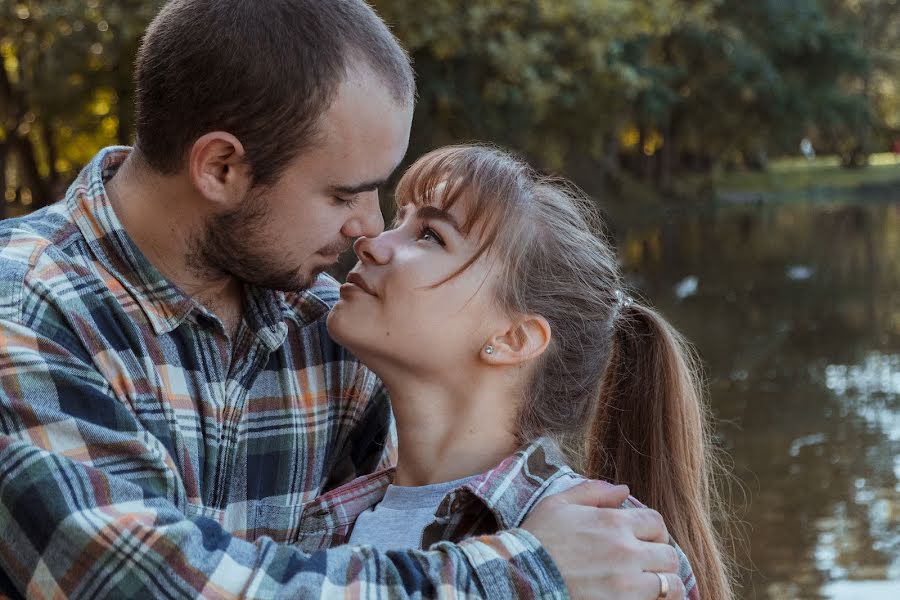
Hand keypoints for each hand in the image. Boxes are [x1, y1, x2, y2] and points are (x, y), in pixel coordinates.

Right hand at [521, 481, 684, 599]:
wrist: (521, 575)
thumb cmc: (537, 539)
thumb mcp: (558, 504)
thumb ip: (593, 491)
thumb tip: (623, 489)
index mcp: (614, 521)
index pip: (656, 522)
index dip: (654, 532)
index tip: (645, 541)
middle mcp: (627, 550)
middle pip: (669, 555)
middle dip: (661, 559)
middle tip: (648, 566)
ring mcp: (627, 582)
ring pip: (670, 584)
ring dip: (664, 584)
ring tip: (651, 587)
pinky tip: (644, 598)